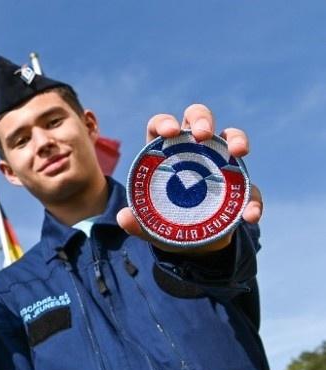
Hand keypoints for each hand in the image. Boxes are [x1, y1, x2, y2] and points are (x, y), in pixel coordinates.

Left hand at [116, 104, 262, 252]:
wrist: (192, 243)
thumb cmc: (165, 222)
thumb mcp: (148, 224)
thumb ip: (136, 221)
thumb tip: (124, 218)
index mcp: (163, 152)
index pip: (161, 126)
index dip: (165, 122)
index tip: (169, 132)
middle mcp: (192, 149)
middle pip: (197, 118)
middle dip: (201, 118)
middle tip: (202, 135)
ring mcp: (219, 161)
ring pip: (231, 135)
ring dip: (237, 138)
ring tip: (239, 152)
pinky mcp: (240, 184)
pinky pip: (251, 187)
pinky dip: (252, 201)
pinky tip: (250, 216)